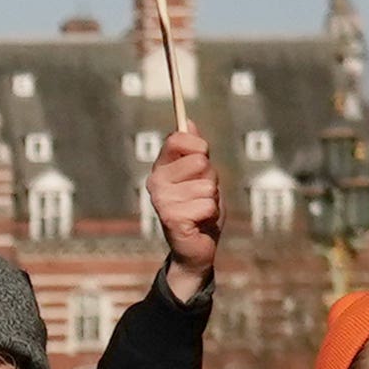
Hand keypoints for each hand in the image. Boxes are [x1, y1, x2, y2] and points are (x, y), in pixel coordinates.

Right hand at [150, 117, 220, 278]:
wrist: (195, 246)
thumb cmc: (199, 208)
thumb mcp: (200, 175)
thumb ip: (194, 150)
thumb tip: (187, 121)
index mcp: (160, 168)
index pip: (177, 139)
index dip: (198, 145)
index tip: (202, 156)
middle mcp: (156, 182)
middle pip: (199, 161)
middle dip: (210, 178)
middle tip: (201, 194)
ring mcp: (162, 201)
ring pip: (207, 186)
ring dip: (212, 199)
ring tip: (201, 209)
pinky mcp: (172, 219)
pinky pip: (208, 205)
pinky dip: (211, 214)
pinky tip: (200, 222)